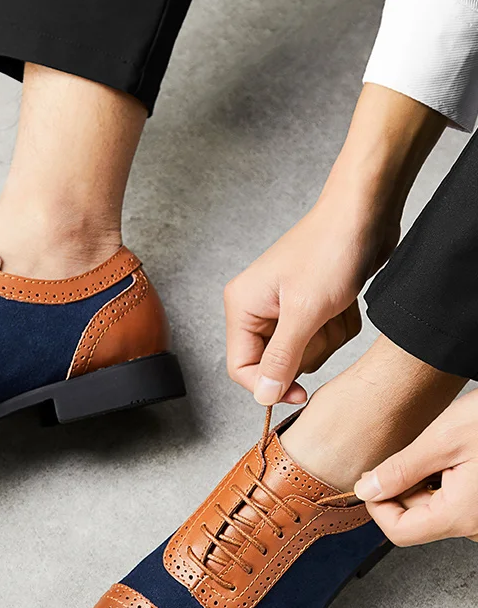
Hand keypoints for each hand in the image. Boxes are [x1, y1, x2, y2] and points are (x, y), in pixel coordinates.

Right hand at [224, 84, 445, 405]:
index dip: (269, 385)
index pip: (241, 368)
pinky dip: (338, 327)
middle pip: (275, 363)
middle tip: (324, 322)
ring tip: (337, 307)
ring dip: (328, 337)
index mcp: (242, 306)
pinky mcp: (308, 307)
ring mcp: (283, 308)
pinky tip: (345, 303)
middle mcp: (256, 309)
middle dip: (308, 350)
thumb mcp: (305, 312)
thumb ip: (280, 359)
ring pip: (302, 354)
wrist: (365, 211)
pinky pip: (321, 339)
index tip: (302, 393)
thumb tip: (263, 396)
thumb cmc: (330, 250)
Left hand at [354, 390, 477, 544]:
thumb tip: (367, 490)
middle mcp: (477, 525)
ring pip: (435, 510)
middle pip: (417, 520)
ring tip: (438, 454)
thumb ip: (401, 470)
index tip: (371, 481)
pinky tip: (452, 460)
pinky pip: (455, 503)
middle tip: (406, 457)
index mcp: (462, 515)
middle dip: (401, 489)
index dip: (377, 507)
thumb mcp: (442, 439)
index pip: (400, 532)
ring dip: (423, 484)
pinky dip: (443, 483)